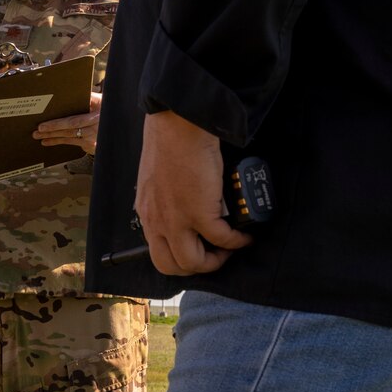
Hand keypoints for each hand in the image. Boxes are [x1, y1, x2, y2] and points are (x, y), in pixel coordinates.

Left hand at [33, 92, 102, 154]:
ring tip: (40, 137)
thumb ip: (88, 97)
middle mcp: (95, 130)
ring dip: (53, 138)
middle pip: (69, 131)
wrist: (119, 125)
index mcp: (96, 116)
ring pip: (69, 139)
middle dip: (51, 132)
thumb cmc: (108, 109)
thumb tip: (72, 91)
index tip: (44, 125)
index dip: (58, 124)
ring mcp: (93, 140)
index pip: (74, 121)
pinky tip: (50, 142)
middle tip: (37, 132)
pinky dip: (60, 142)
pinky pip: (73, 144)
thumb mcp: (101, 101)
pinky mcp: (91, 147)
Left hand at [134, 110, 251, 275]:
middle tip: (214, 254)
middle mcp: (157, 221)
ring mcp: (177, 219)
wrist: (179, 125)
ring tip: (230, 247)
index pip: (157, 252)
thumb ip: (166, 197)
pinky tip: (244, 235)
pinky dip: (237, 241)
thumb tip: (185, 204)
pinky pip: (222, 239)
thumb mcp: (157, 178)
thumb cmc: (170, 141)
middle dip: (196, 267)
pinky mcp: (200, 212)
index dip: (179, 257)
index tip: (197, 249)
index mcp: (147, 212)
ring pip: (193, 262)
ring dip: (216, 260)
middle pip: (171, 265)